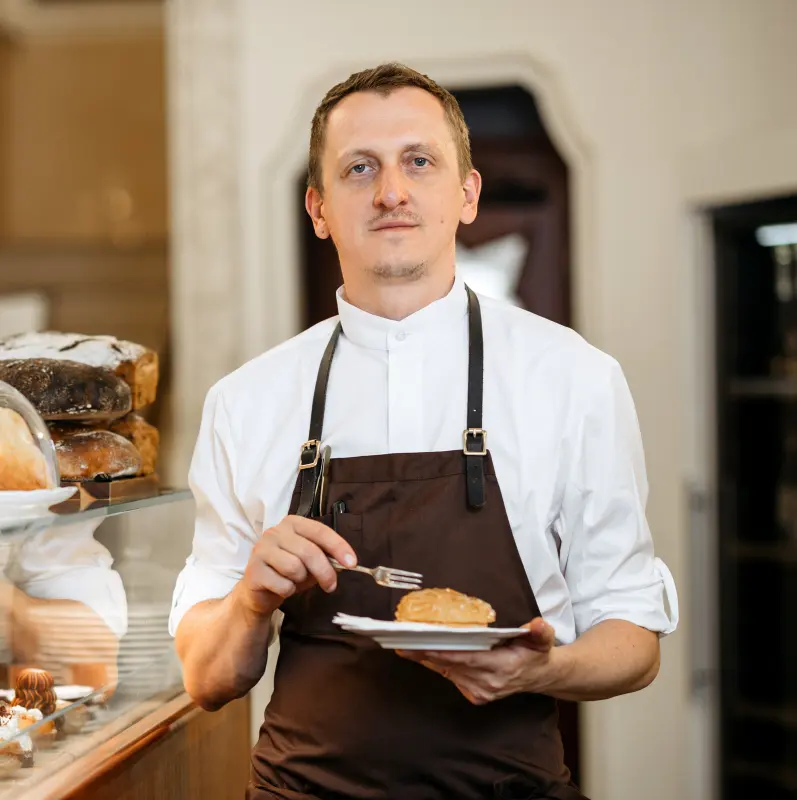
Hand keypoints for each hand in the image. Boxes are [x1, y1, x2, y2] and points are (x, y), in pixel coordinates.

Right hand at [235, 515, 356, 617]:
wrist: (259, 591)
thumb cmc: (288, 572)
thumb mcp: (310, 562)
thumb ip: (326, 557)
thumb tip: (347, 562)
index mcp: (292, 523)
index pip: (320, 531)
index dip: (338, 547)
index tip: (352, 563)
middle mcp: (275, 532)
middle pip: (309, 551)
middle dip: (325, 572)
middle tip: (331, 586)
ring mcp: (261, 549)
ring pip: (295, 567)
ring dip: (301, 580)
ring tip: (295, 581)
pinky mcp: (253, 570)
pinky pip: (282, 584)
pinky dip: (288, 591)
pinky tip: (281, 588)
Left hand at [398, 617, 556, 704]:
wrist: (539, 677)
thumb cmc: (536, 653)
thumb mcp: (543, 640)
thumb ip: (540, 633)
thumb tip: (539, 625)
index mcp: (503, 668)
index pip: (467, 659)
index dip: (443, 652)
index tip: (423, 644)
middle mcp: (488, 683)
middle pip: (450, 665)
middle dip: (425, 652)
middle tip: (401, 639)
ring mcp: (480, 691)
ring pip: (446, 672)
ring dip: (426, 658)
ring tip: (404, 643)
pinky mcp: (474, 695)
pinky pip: (450, 676)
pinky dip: (436, 664)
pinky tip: (421, 652)